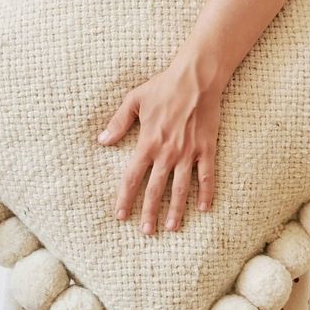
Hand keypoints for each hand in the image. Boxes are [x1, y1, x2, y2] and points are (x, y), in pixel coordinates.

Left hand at [97, 63, 222, 234]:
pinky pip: (206, 176)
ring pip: (181, 189)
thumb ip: (118, 122)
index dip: (126, 198)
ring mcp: (189, 153)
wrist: (196, 78)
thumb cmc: (164, 86)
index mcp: (148, 143)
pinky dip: (205, 193)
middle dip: (149, 212)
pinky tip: (204, 208)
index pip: (133, 177)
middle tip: (146, 231)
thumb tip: (102, 140)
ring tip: (172, 227)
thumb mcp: (134, 100)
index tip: (121, 215)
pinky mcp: (207, 149)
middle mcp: (167, 153)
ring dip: (176, 210)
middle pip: (156, 189)